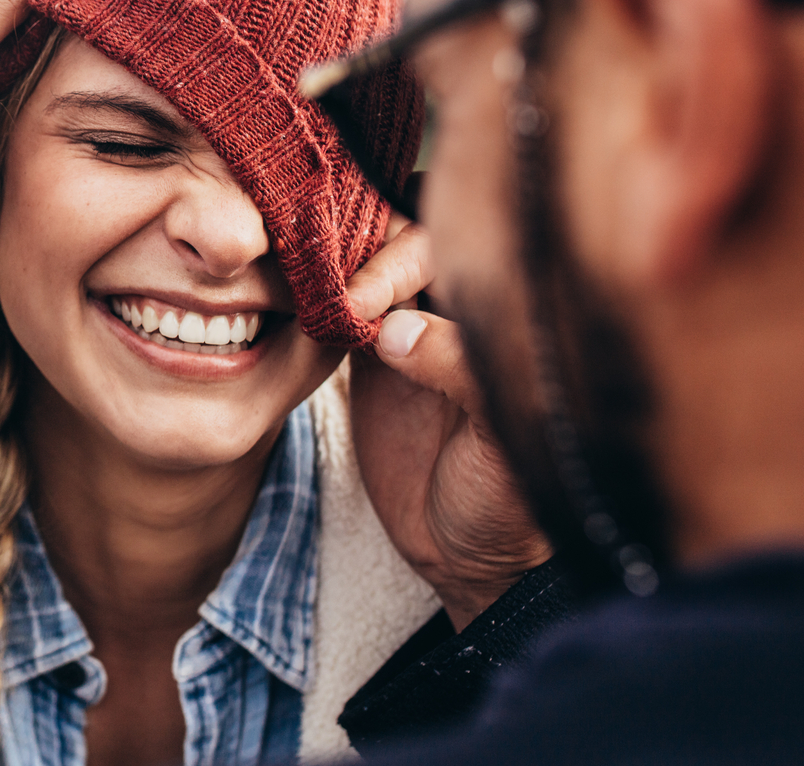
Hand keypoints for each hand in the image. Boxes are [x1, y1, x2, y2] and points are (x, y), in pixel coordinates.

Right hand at [344, 220, 551, 629]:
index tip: (369, 290)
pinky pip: (345, 312)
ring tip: (303, 279)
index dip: (408, 252)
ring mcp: (414, 334)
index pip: (454, 250)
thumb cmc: (507, 504)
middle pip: (408, 242)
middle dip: (366, 251)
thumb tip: (395, 328)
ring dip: (337, 266)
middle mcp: (459, 315)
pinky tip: (296, 300)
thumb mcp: (499, 441)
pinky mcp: (374, 361)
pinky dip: (319, 299)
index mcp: (502, 322)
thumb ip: (459, 372)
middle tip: (334, 290)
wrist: (468, 561)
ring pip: (372, 269)